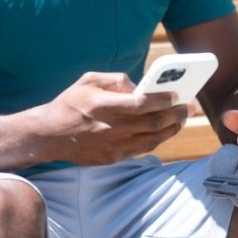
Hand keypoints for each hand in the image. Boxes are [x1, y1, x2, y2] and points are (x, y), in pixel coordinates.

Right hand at [41, 71, 191, 165]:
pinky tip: (164, 131)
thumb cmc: (70, 103)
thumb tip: (139, 86)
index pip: (142, 104)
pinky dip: (157, 140)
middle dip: (176, 114)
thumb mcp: (88, 80)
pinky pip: (142, 150)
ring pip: (152, 140)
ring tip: (181, 119)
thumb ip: (116, 79)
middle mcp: (110, 127)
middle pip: (153, 123)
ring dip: (171, 130)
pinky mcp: (112, 158)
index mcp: (104, 105)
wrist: (48, 135)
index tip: (178, 94)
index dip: (163, 100)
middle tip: (189, 106)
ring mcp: (112, 146)